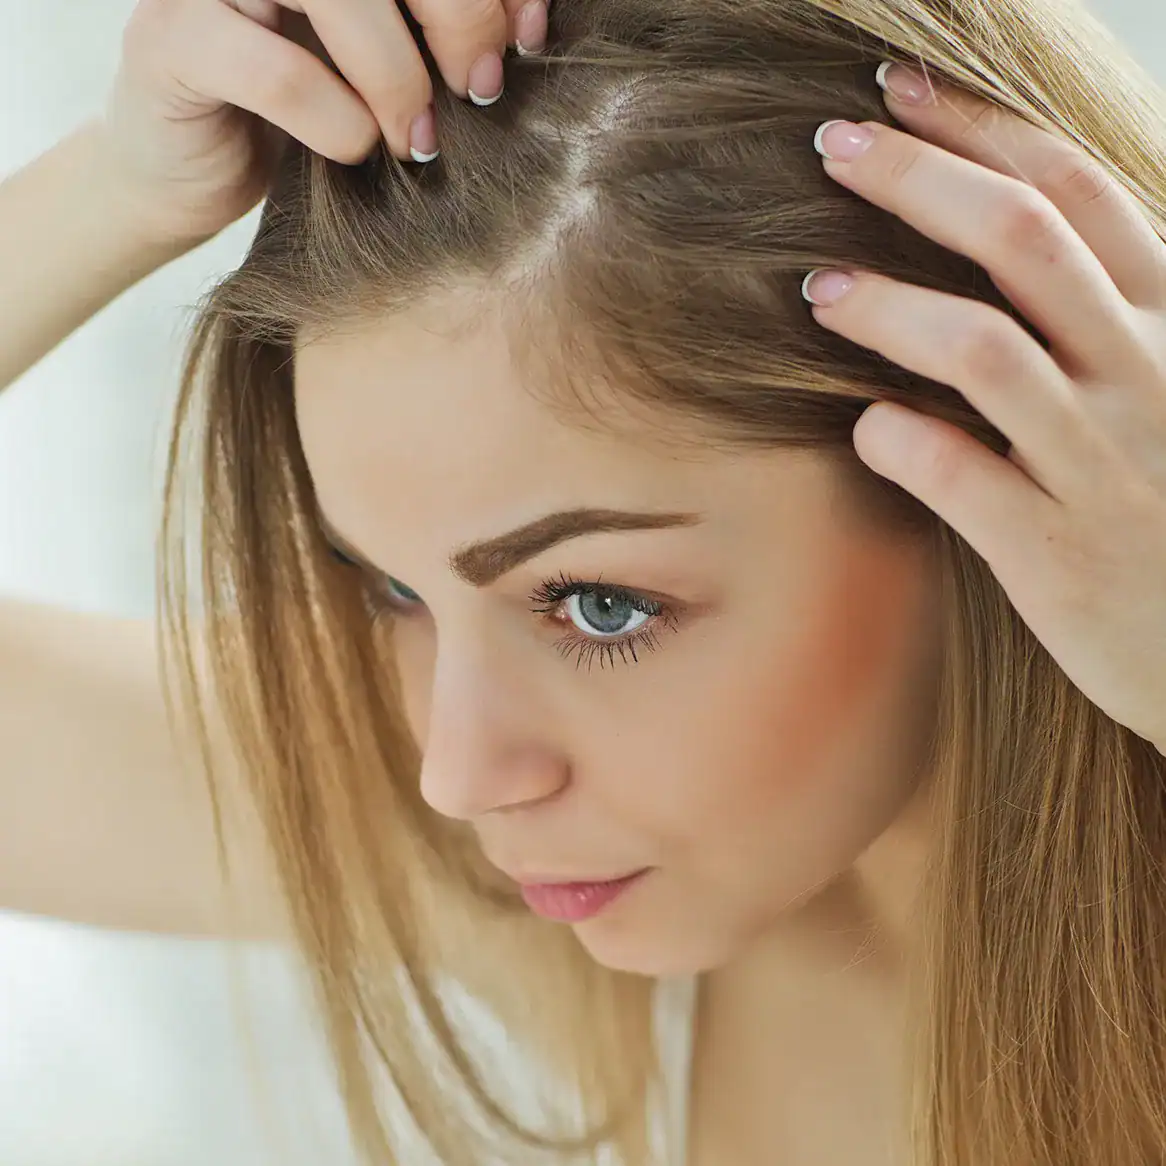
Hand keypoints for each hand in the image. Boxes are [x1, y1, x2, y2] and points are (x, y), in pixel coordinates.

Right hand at [99, 0, 538, 245]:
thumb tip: (526, 31)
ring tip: (418, 137)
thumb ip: (438, 32)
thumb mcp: (387, 65)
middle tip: (479, 89)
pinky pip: (276, 71)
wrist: (198, 170)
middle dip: (457, 12)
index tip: (529, 39)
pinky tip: (353, 152)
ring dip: (395, 71)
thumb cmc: (309, 115)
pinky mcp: (173, 41)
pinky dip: (334, 120)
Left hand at [802, 63, 1165, 755]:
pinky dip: (899, 440)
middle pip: (1023, 242)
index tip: (898, 91)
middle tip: (830, 145)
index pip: (1074, 192)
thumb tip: (993, 236)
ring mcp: (1102, 464)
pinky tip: (862, 424)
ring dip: (888, 308)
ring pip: (985, 352)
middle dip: (918, 178)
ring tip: (816, 288)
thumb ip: (1104, 318)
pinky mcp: (1057, 552)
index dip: (981, 129)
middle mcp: (1147, 378)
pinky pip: (960, 477)